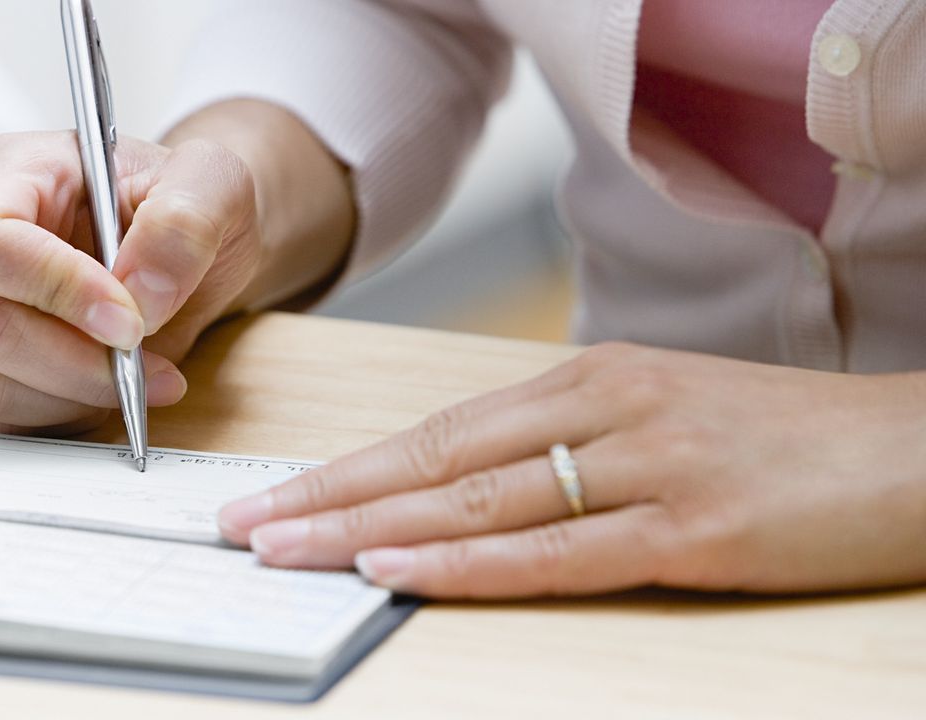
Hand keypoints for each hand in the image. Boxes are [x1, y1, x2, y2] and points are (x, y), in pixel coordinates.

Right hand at [0, 131, 259, 432]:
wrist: (182, 249)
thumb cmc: (184, 206)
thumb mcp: (215, 186)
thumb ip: (186, 223)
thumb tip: (141, 293)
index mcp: (11, 169)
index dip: (55, 292)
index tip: (130, 324)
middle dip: (76, 364)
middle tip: (148, 369)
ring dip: (71, 396)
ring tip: (135, 375)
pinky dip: (57, 415)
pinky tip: (102, 388)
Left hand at [218, 343, 925, 598]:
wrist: (914, 447)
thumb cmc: (779, 437)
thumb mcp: (657, 416)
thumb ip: (565, 442)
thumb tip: (468, 485)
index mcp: (587, 379)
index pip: (435, 428)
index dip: (345, 466)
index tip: (273, 493)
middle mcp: (601, 408)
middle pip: (431, 459)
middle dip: (326, 496)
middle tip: (242, 525)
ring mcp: (644, 464)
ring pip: (473, 502)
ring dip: (367, 529)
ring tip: (286, 551)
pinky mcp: (691, 526)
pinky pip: (554, 551)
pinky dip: (465, 564)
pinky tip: (398, 574)